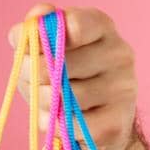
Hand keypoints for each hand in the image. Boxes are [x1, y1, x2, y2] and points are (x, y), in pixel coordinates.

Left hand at [6, 3, 139, 149]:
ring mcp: (122, 88)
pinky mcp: (116, 122)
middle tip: (32, 79)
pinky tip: (56, 119)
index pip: (74, 25)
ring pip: (63, 97)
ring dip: (42, 101)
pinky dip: (53, 124)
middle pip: (58, 64)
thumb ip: (35, 31)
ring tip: (46, 100)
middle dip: (33, 74)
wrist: (97, 120)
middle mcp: (119, 53)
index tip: (33, 49)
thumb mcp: (45, 48)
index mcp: (101, 27)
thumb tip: (26, 25)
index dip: (44, 38)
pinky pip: (69, 124)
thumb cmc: (64, 75)